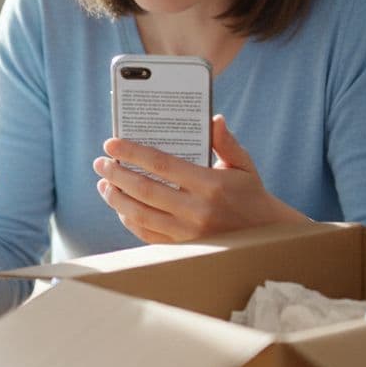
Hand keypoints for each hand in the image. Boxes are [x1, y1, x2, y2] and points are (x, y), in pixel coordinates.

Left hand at [93, 114, 308, 242]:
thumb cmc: (250, 193)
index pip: (162, 164)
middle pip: (145, 190)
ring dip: (116, 198)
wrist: (264, 234)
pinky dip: (129, 220)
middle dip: (117, 174)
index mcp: (210, 184)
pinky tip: (120, 207)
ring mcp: (188, 232)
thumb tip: (214, 119)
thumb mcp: (243, 164)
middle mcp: (196, 210)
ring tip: (104, 184)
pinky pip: (148, 234)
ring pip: (141, 215)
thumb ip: (226, 141)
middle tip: (100, 163)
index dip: (133, 153)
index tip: (111, 143)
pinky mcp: (183, 247)